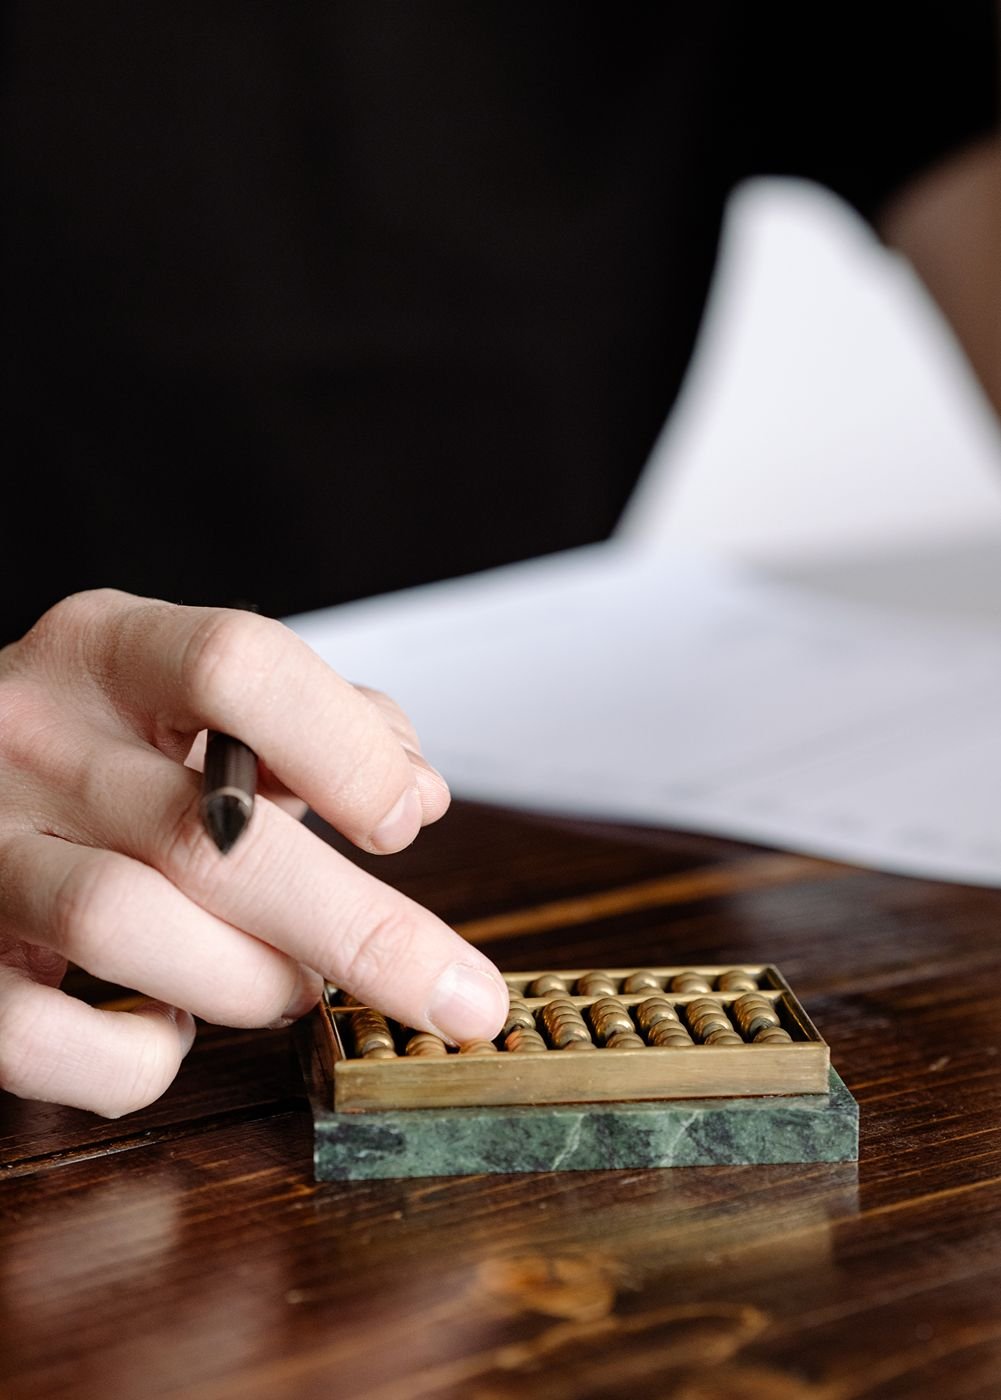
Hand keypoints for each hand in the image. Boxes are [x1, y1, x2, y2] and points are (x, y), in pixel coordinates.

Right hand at [0, 590, 507, 1115]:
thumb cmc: (101, 745)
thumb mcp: (196, 696)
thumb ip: (323, 723)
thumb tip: (417, 796)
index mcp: (108, 649)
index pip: (240, 666)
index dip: (346, 752)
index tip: (405, 823)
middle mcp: (32, 735)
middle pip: (210, 835)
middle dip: (359, 929)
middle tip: (455, 991)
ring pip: (123, 927)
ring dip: (248, 982)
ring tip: (290, 985)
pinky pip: (36, 1036)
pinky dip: (133, 1058)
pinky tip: (170, 1031)